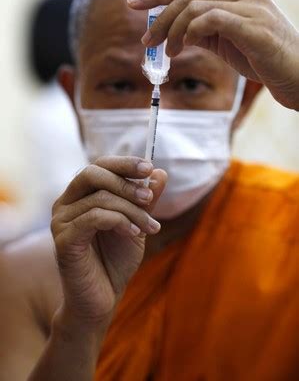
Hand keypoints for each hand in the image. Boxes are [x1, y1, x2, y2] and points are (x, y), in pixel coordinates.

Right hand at [51, 156, 166, 329]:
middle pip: (92, 173)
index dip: (124, 163)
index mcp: (80, 196)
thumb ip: (145, 200)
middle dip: (126, 183)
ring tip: (151, 227)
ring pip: (99, 198)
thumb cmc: (116, 260)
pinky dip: (119, 221)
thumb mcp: (136, 224)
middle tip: (149, 199)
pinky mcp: (63, 240)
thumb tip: (161, 173)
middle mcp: (65, 203)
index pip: (99, 166)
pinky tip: (134, 233)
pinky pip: (94, 218)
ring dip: (132, 210)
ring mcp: (61, 221)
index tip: (149, 168)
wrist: (102, 299)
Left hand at [128, 0, 298, 109]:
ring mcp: (249, 5)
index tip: (134, 4)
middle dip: (160, 16)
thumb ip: (202, 31)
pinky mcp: (252, 25)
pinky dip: (190, 32)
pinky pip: (211, 19)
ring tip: (167, 52)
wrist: (294, 74)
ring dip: (173, 30)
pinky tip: (184, 48)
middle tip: (147, 41)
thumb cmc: (260, 57)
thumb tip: (174, 32)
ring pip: (194, 5)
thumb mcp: (226, 41)